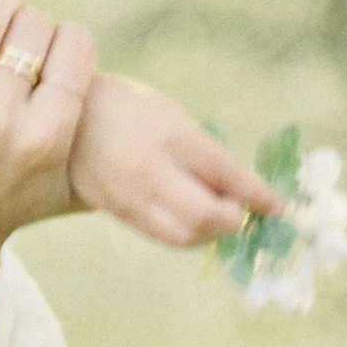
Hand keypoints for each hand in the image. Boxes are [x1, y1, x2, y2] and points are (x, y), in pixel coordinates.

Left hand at [0, 0, 99, 264]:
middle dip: (33, 21)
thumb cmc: (8, 206)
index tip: (63, 37)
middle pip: (28, 32)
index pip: (73, 50)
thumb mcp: (63, 183)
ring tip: (0, 1)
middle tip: (27, 26)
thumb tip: (152, 100)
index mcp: (47, 140)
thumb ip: (93, 135)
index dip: (71, 35)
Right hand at [65, 73, 284, 248]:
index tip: (277, 207)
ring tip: (216, 216)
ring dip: (212, 232)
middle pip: (208, 216)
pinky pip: (164, 236)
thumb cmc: (132, 110)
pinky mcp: (120, 213)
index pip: (227, 175)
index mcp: (173, 136)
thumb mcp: (174, 117)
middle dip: (234, 219)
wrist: (70, 118)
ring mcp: (134, 196)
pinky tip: (192, 222)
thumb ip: (205, 154)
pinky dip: (188, 234)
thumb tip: (240, 191)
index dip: (258, 195)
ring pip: (187, 235)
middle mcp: (153, 170)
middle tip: (241, 211)